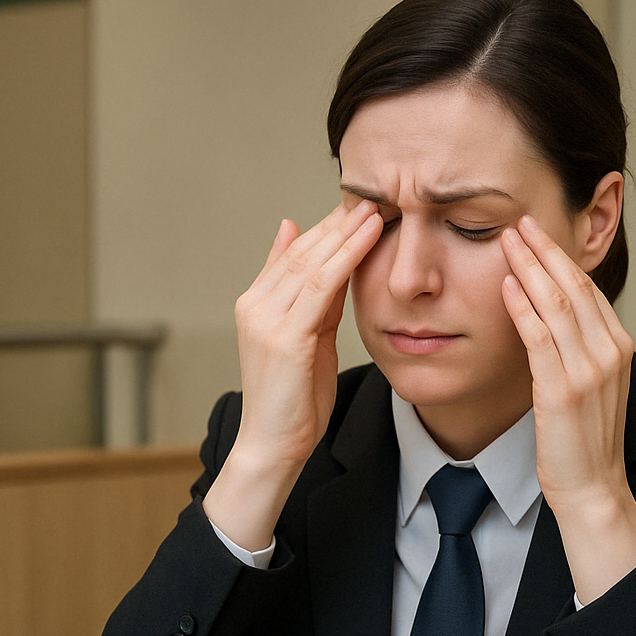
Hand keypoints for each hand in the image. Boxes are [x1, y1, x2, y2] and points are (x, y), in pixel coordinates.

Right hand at [203, 201, 381, 549]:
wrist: (274, 444)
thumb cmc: (294, 397)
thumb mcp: (304, 338)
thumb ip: (306, 293)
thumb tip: (301, 242)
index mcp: (258, 302)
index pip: (298, 251)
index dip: (331, 226)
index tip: (364, 204)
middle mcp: (256, 304)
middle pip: (305, 249)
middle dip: (341, 220)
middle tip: (377, 192)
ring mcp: (266, 319)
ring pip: (313, 262)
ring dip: (348, 231)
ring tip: (379, 205)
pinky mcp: (284, 337)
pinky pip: (320, 286)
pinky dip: (346, 257)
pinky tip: (369, 237)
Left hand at [500, 215, 635, 603]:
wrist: (592, 488)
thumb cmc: (585, 441)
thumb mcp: (591, 386)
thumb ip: (577, 349)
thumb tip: (550, 317)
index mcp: (618, 347)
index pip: (588, 290)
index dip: (561, 258)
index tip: (537, 234)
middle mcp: (609, 352)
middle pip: (575, 286)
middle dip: (545, 250)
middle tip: (520, 221)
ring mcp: (589, 371)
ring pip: (558, 304)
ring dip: (531, 268)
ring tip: (509, 240)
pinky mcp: (564, 390)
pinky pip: (541, 338)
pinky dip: (524, 308)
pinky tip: (508, 286)